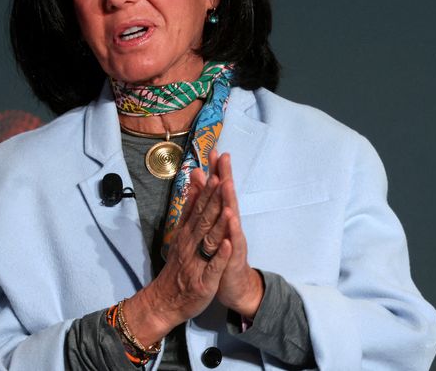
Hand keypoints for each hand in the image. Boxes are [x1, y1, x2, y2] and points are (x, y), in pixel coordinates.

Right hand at [126, 159, 233, 345]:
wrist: (165, 300)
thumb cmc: (178, 266)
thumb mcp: (181, 234)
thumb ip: (188, 209)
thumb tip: (193, 183)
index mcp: (187, 232)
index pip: (198, 206)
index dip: (207, 187)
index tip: (214, 168)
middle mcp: (190, 243)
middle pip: (203, 217)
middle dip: (212, 198)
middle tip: (220, 177)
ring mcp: (197, 261)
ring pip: (208, 239)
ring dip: (217, 222)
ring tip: (227, 206)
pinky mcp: (204, 280)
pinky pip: (213, 266)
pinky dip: (220, 254)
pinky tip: (227, 243)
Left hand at [202, 151, 263, 318]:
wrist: (233, 286)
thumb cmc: (220, 254)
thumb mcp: (213, 227)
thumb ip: (207, 201)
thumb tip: (201, 177)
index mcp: (223, 218)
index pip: (219, 191)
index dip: (217, 171)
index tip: (214, 150)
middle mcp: (231, 226)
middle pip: (228, 198)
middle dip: (225, 177)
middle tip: (224, 157)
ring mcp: (235, 241)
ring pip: (232, 219)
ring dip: (230, 200)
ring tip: (226, 183)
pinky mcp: (235, 258)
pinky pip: (234, 245)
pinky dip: (233, 233)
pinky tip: (232, 221)